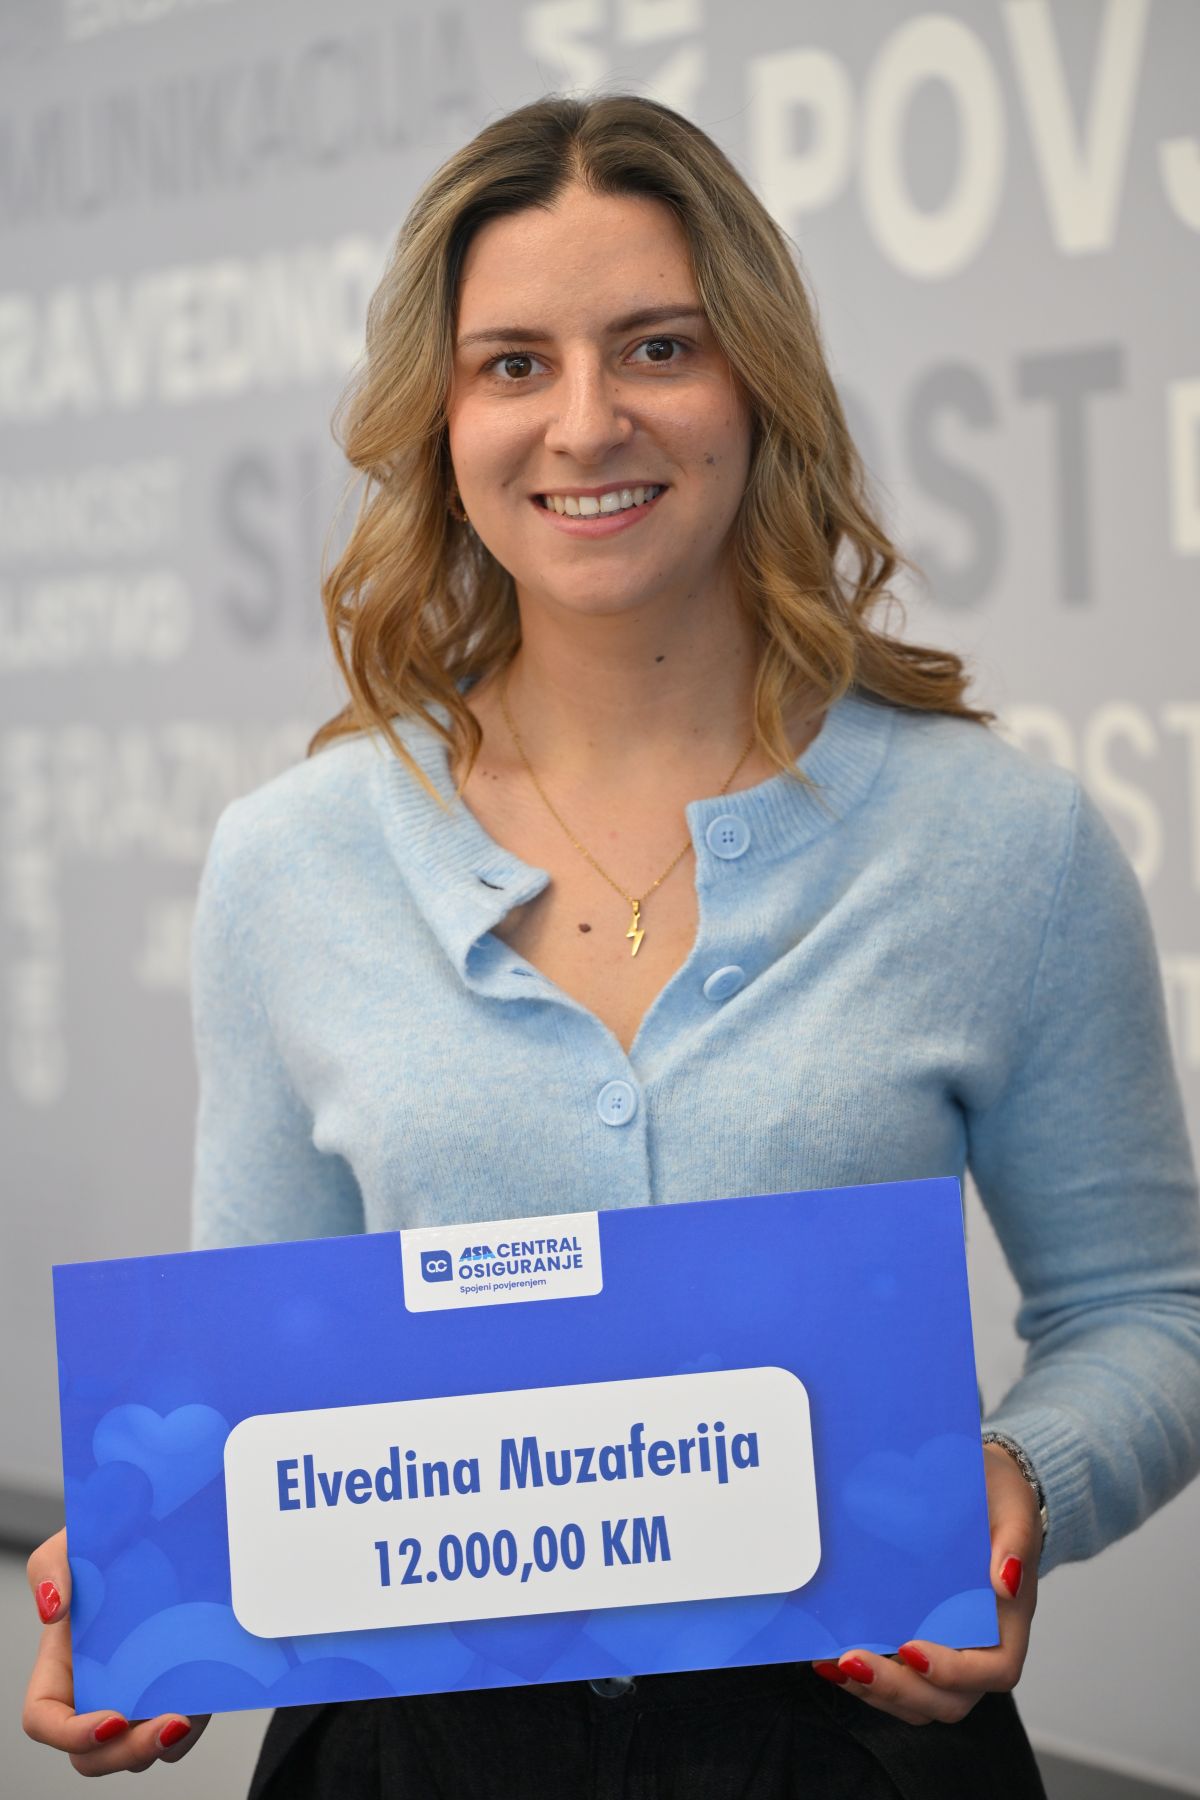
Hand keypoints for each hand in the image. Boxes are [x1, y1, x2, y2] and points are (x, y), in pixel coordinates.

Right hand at [22, 1527, 211, 1774]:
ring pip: (139, 1751)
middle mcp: (97, 1689)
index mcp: (62, 1665)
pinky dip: (192, 1729)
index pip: (44, 1720)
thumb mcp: (75, 1541)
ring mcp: (138, 1695)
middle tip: (170, 1724)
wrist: (169, 1526)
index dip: (70, 1733)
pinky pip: (179, 1736)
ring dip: (163, 1743)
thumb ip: (50, 1566)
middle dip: (128, 1752)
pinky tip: (208, 1698)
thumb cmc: (112, 1541)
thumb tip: (53, 1609)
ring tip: (191, 1710)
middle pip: (94, 1754)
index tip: (112, 1719)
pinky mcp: (177, 1692)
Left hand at [810, 1442, 1042, 1723]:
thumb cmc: (997, 1501)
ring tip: (834, 1663)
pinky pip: (894, 1678)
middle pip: (948, 1700)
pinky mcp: (916, 1641)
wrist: (979, 1489)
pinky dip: (863, 1678)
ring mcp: (946, 1651)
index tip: (911, 1648)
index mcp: (1008, 1622)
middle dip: (898, 1689)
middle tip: (853, 1660)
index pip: (995, 1670)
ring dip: (875, 1691)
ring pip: (917, 1700)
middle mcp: (979, 1648)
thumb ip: (1014, 1540)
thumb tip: (1006, 1580)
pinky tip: (827, 1657)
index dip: (955, 1672)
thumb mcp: (1012, 1508)